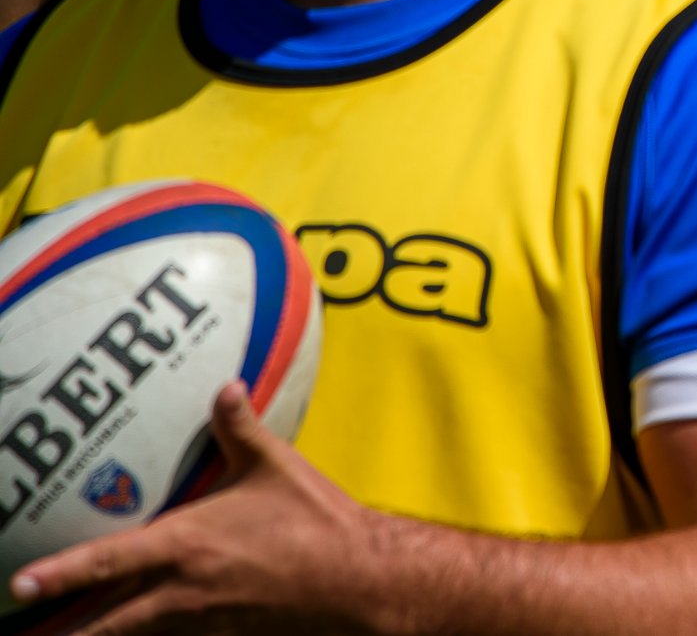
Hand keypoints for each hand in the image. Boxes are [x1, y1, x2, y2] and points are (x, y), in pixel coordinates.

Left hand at [11, 382, 383, 635]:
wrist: (360, 579)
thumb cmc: (317, 524)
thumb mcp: (277, 468)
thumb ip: (241, 429)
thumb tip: (225, 387)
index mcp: (189, 545)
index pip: (110, 562)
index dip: (60, 575)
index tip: (19, 585)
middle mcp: (185, 590)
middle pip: (105, 624)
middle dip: (63, 634)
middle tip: (25, 635)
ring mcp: (202, 620)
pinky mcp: (224, 635)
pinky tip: (143, 634)